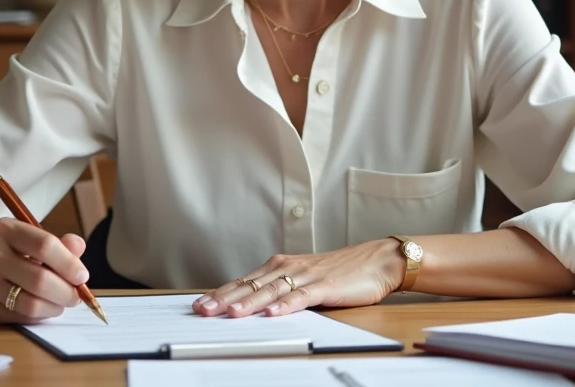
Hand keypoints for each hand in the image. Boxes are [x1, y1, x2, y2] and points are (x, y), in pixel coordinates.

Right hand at [0, 217, 89, 323]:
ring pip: (30, 303)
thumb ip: (59, 244)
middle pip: (39, 279)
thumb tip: (78, 247)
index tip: (82, 276)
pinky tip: (43, 307)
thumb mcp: (33, 240)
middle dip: (66, 291)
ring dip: (54, 307)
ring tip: (61, 303)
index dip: (69, 264)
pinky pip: (20, 317)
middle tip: (76, 296)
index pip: (45, 246)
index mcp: (5, 229)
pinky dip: (39, 315)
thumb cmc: (12, 254)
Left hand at [192, 238, 405, 317]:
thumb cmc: (339, 272)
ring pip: (271, 291)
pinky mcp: (324, 286)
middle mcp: (288, 268)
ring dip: (249, 302)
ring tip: (230, 313)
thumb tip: (251, 306)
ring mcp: (306, 276)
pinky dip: (286, 306)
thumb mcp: (303, 280)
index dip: (221, 293)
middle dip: (225, 299)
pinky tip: (272, 314)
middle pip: (251, 285)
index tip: (200, 305)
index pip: (244, 281)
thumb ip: (279, 291)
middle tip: (203, 310)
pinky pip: (302, 297)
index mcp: (280, 267)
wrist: (374, 261)